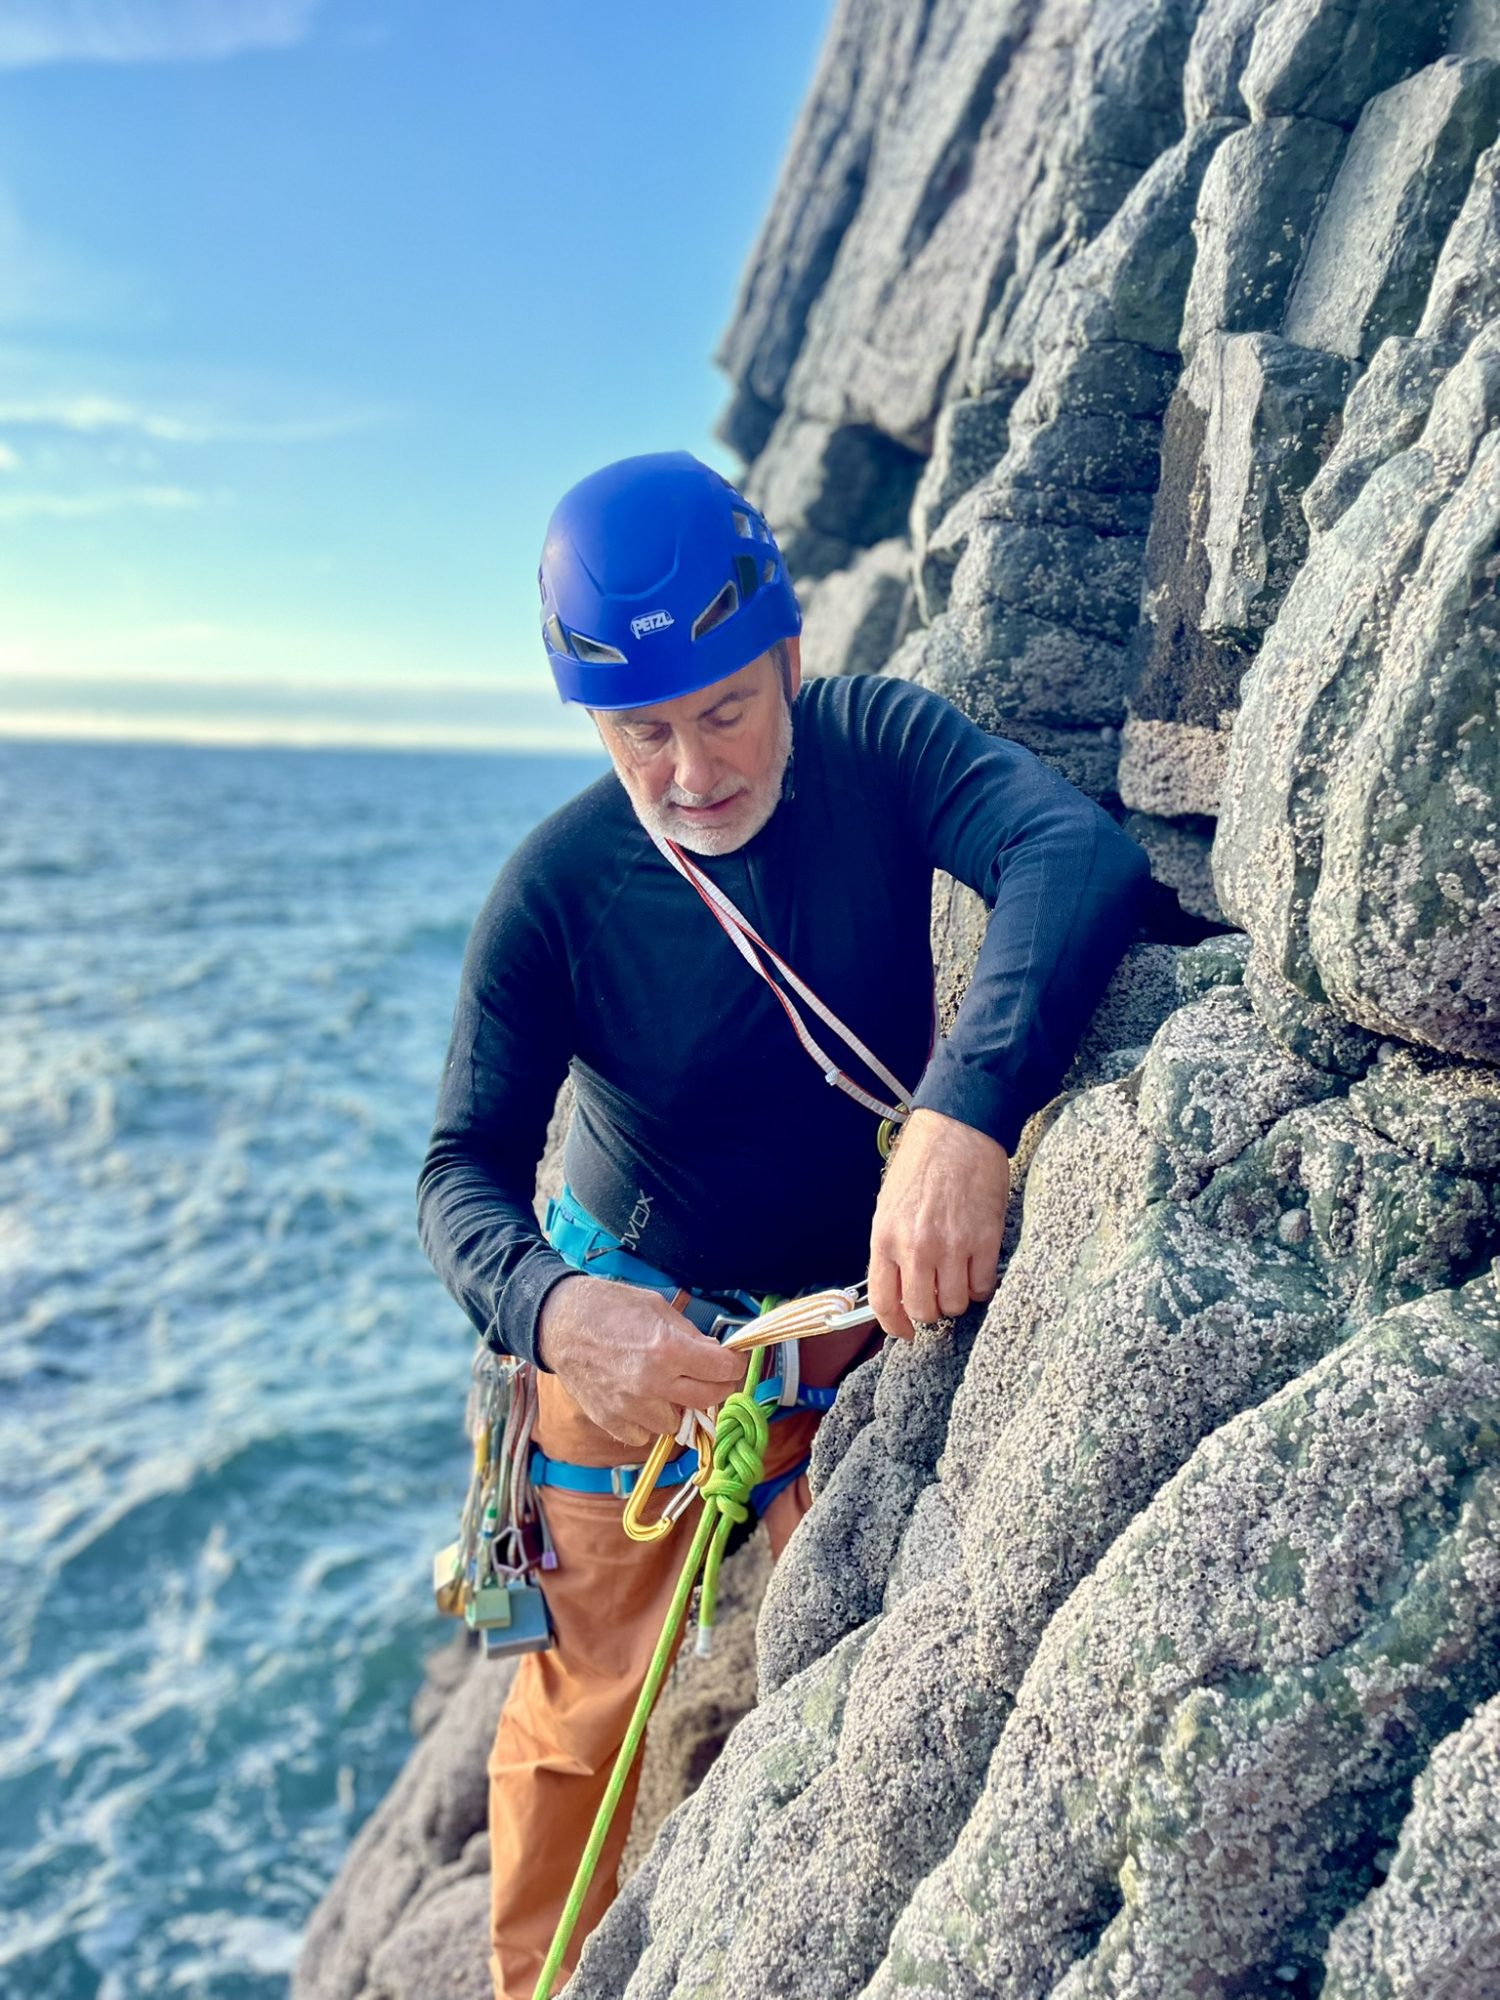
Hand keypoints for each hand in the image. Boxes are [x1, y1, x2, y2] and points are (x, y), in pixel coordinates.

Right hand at [535, 1274, 745, 1448]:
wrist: (560, 1323)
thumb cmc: (610, 1307)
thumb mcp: (659, 1308)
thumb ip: (691, 1336)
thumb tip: (715, 1355)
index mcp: (668, 1350)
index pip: (723, 1370)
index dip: (733, 1364)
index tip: (731, 1362)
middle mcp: (653, 1384)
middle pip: (708, 1400)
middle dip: (717, 1386)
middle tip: (711, 1375)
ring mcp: (631, 1407)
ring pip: (677, 1423)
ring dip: (679, 1407)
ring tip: (669, 1386)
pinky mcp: (611, 1422)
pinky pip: (645, 1435)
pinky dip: (649, 1421)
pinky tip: (644, 1399)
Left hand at [867, 1108, 1008, 1340]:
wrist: (960, 1129)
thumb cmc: (923, 1161)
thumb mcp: (889, 1204)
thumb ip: (890, 1246)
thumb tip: (899, 1284)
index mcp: (884, 1237)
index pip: (884, 1302)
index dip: (895, 1325)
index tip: (905, 1332)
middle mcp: (915, 1247)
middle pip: (923, 1310)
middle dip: (930, 1311)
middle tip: (937, 1296)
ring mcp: (952, 1247)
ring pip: (955, 1304)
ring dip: (956, 1298)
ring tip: (958, 1278)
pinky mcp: (984, 1241)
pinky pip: (983, 1286)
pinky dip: (980, 1286)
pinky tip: (977, 1269)